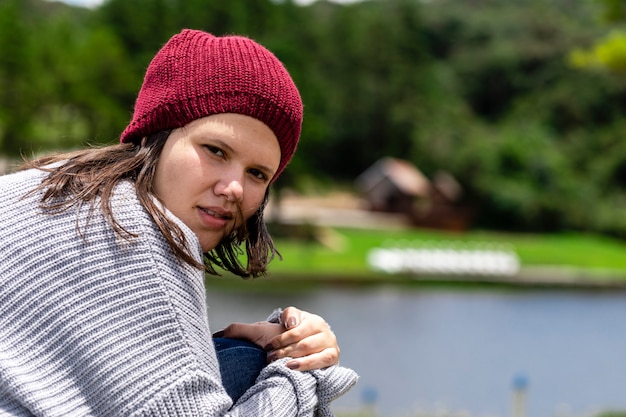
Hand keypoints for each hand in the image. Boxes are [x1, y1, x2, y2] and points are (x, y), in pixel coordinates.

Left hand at [220, 306, 339, 371]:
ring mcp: (328, 339)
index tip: (270, 342)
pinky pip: (323, 358)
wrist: (297, 364)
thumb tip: (216, 334)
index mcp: (301, 315)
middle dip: (283, 346)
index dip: (282, 326)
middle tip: (268, 356)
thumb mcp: (259, 335)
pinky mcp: (332, 355)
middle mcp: (318, 324)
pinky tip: (293, 367)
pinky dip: (307, 363)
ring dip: (291, 355)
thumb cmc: (278, 346)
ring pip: (309, 346)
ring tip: (277, 363)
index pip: (292, 314)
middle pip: (300, 333)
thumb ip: (239, 330)